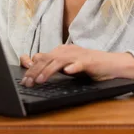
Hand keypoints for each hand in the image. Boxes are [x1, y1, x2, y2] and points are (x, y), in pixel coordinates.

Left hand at [19, 45, 133, 86]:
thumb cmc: (88, 66)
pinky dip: (73, 67)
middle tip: (27, 83)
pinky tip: (67, 71)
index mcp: (61, 51)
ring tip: (39, 80)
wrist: (110, 64)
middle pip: (47, 59)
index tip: (23, 79)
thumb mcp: (67, 65)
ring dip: (48, 70)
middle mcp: (67, 51)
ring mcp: (78, 55)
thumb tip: (35, 64)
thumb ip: (53, 65)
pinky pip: (79, 64)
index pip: (42, 58)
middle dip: (35, 71)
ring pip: (59, 61)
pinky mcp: (89, 61)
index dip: (31, 68)